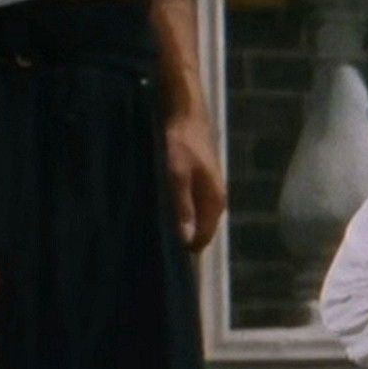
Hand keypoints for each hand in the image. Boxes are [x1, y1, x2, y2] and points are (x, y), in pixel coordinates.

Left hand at [165, 107, 229, 252]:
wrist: (185, 113)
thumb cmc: (181, 144)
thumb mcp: (177, 176)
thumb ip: (183, 207)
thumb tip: (186, 239)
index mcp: (216, 202)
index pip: (204, 238)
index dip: (185, 248)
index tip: (161, 254)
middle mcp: (215, 200)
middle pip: (200, 229)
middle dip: (180, 236)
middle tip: (152, 241)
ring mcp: (207, 190)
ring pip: (193, 217)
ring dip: (176, 223)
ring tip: (152, 227)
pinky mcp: (198, 181)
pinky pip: (189, 205)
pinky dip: (176, 210)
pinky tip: (158, 208)